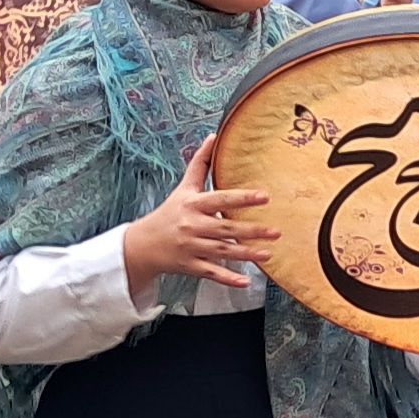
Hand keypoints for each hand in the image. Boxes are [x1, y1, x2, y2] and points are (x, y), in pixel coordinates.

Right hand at [120, 141, 278, 295]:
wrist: (142, 245)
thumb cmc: (169, 213)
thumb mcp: (183, 188)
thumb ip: (200, 163)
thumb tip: (213, 137)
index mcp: (192, 204)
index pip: (220, 198)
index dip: (242, 198)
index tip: (264, 196)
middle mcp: (192, 226)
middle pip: (225, 228)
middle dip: (251, 230)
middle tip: (276, 231)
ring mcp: (191, 247)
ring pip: (222, 251)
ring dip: (246, 254)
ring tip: (268, 253)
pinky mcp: (191, 266)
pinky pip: (211, 273)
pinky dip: (228, 278)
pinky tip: (246, 281)